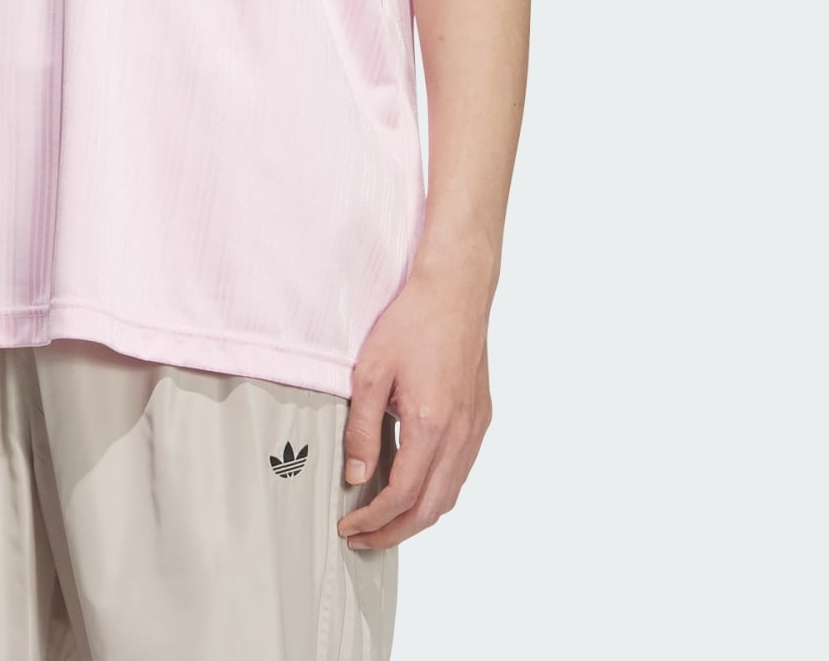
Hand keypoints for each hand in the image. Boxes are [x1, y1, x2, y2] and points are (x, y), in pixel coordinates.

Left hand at [336, 265, 492, 547]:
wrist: (455, 291)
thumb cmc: (412, 322)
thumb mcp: (370, 372)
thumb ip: (361, 428)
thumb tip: (355, 475)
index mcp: (432, 424)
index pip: (402, 496)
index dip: (373, 519)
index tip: (348, 524)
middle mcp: (460, 434)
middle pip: (430, 508)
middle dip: (394, 532)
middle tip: (362, 537)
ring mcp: (475, 428)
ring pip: (450, 495)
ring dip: (417, 516)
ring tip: (384, 519)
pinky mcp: (481, 418)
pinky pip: (460, 472)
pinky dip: (436, 492)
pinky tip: (413, 485)